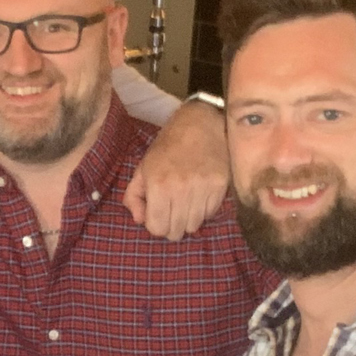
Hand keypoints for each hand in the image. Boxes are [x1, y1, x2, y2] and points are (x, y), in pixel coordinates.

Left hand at [126, 99, 228, 238]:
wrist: (201, 123)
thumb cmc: (168, 146)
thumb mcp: (143, 167)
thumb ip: (134, 196)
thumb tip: (139, 220)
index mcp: (158, 185)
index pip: (157, 228)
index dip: (155, 224)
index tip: (158, 214)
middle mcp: (181, 190)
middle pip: (176, 232)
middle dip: (171, 226)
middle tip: (172, 211)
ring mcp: (203, 189)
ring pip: (194, 226)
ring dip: (188, 219)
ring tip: (186, 202)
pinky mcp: (221, 187)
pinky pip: (210, 214)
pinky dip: (203, 210)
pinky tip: (199, 196)